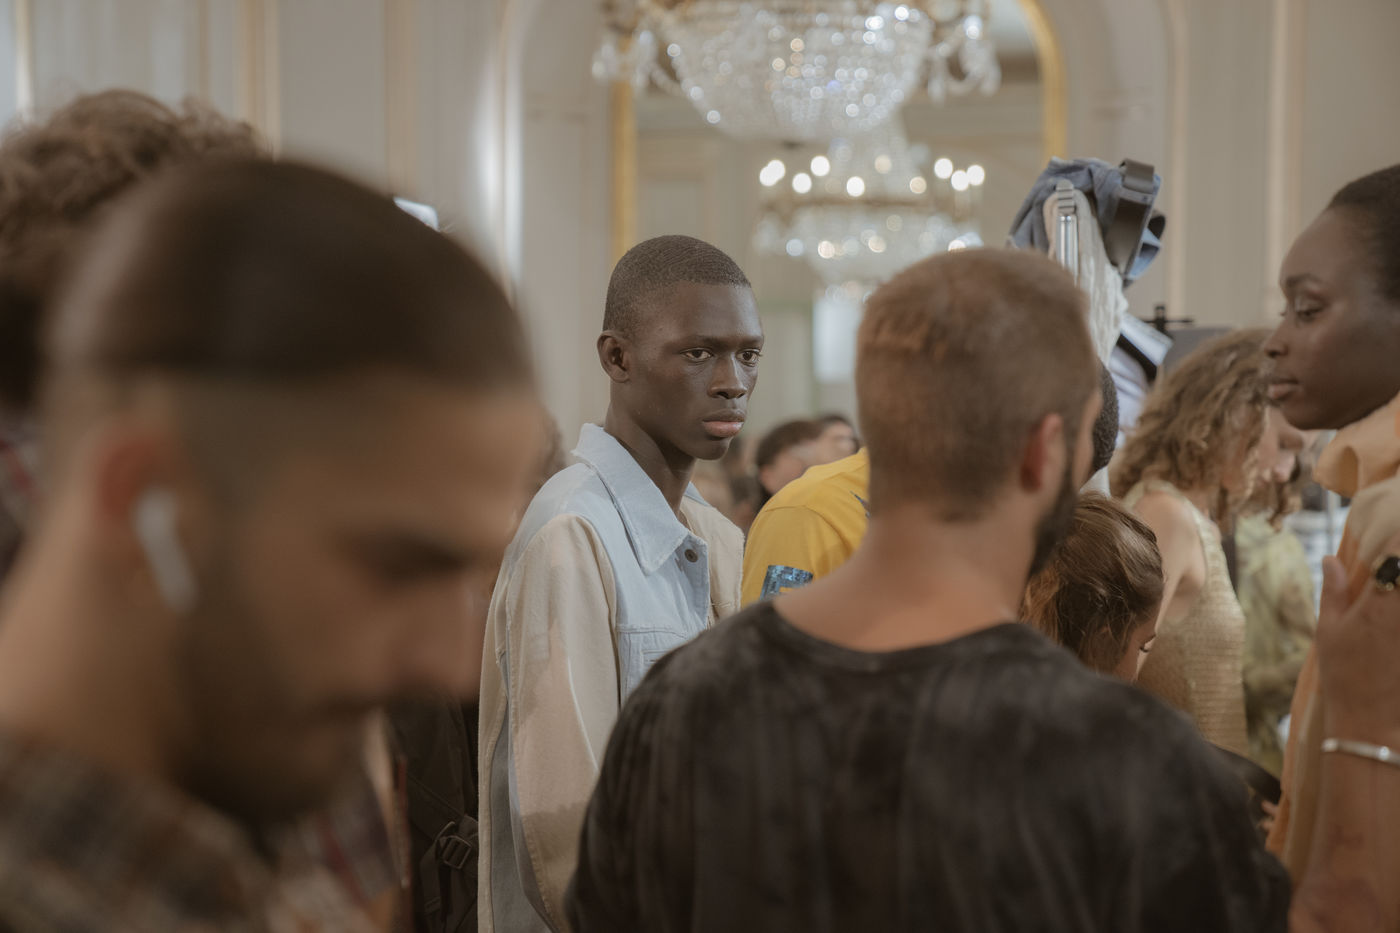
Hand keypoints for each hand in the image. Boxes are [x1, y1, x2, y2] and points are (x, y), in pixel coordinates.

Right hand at [1317, 534, 1399, 747]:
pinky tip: (1392, 623)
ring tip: (1391, 592)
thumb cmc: (1345, 676)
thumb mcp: (1329, 631)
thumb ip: (1334, 591)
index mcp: (1380, 604)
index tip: (1394, 525)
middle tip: (1391, 568)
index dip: (1397, 535)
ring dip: (1399, 588)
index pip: (1397, 553)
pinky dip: (1399, 609)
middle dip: (1399, 564)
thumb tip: (1330, 558)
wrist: (1371, 722)